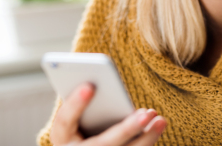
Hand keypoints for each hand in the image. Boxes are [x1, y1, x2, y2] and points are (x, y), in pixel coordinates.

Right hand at [50, 83, 166, 145]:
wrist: (79, 143)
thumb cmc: (78, 120)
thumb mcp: (75, 112)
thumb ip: (84, 100)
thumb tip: (100, 83)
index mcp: (61, 136)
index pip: (65, 121)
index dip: (75, 103)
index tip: (89, 85)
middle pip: (103, 144)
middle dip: (126, 129)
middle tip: (145, 114)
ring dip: (146, 137)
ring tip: (160, 118)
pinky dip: (147, 140)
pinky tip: (157, 125)